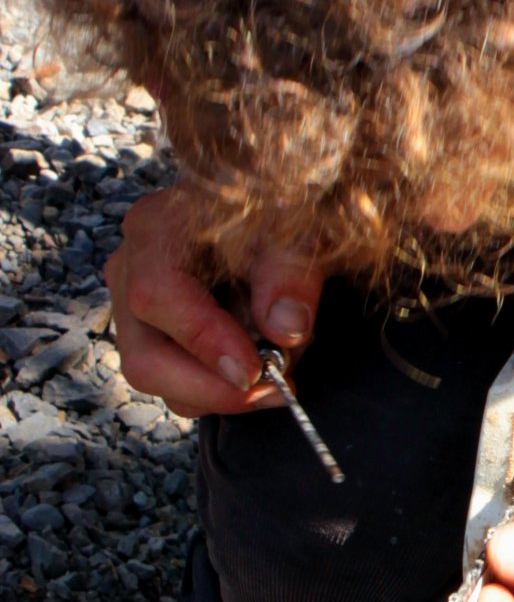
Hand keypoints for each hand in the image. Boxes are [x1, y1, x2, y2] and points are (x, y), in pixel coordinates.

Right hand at [107, 187, 323, 417]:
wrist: (266, 211)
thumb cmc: (274, 214)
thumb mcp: (295, 232)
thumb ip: (291, 276)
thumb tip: (286, 329)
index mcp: (157, 230)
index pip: (157, 296)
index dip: (204, 341)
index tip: (254, 371)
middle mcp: (130, 268)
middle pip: (144, 356)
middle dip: (211, 387)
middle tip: (273, 389)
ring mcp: (132, 304)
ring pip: (156, 376)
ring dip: (217, 390)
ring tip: (273, 367)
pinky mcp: (151, 330)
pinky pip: (171, 377)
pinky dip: (214, 385)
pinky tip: (254, 366)